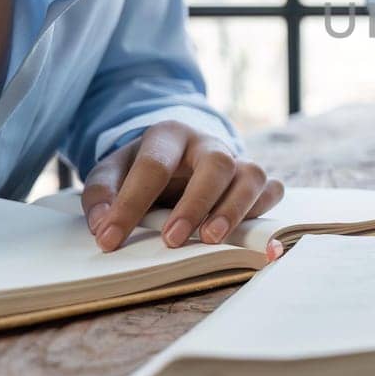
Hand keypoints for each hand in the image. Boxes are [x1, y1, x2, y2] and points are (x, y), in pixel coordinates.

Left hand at [81, 121, 283, 252]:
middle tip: (172, 239)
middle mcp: (208, 143)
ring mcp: (237, 160)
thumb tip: (102, 226)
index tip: (110, 240)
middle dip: (195, 203)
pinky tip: (245, 233)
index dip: (131, 204)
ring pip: (251, 175)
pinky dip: (262, 210)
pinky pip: (272, 190)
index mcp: (168, 135)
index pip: (152, 166)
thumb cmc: (142, 167)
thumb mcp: (112, 172)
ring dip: (234, 209)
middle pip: (216, 163)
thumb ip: (102, 194)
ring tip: (210, 239)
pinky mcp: (256, 180)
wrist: (173, 155)